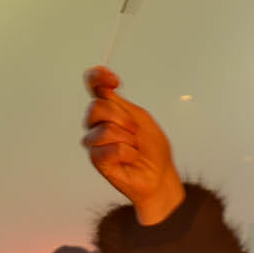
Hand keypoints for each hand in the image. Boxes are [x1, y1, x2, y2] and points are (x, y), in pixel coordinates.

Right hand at [80, 68, 186, 226]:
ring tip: (134, 147)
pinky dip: (127, 153)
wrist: (159, 174)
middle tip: (135, 131)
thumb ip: (121, 104)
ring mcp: (95, 142)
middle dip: (122, 118)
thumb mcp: (141, 118)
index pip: (94, 86)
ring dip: (128, 139)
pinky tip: (131, 158)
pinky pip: (110, 149)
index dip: (97, 77)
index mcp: (110, 109)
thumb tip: (105, 89)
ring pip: (105, 129)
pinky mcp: (97, 160)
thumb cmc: (152, 148)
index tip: (114, 80)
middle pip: (97, 107)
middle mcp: (98, 123)